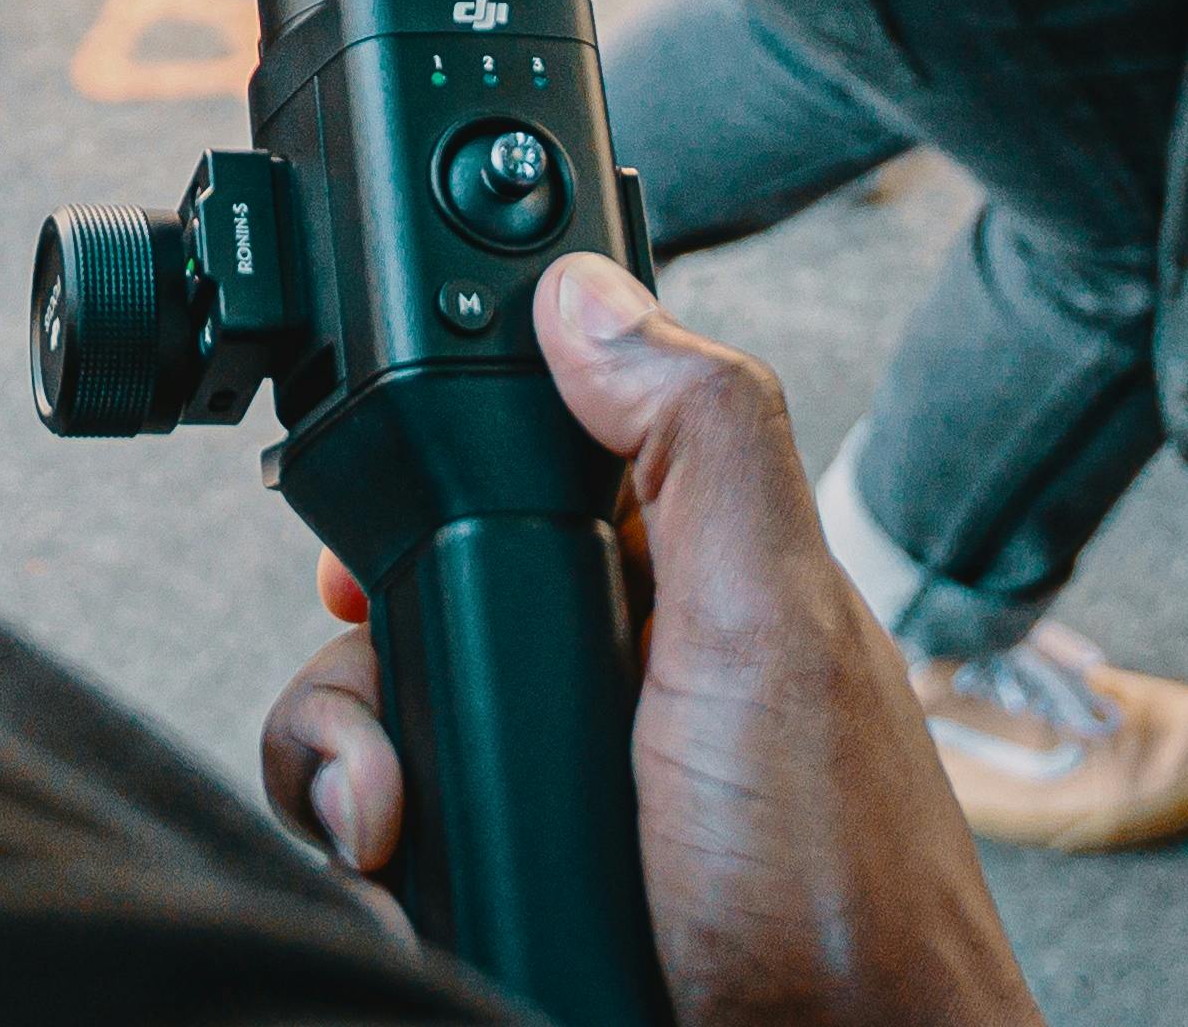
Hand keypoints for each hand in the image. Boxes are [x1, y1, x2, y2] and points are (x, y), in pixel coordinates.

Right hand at [258, 261, 1035, 1026]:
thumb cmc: (842, 895)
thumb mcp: (773, 625)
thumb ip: (697, 439)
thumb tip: (587, 291)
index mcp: (686, 585)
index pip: (514, 471)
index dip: (425, 488)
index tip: (362, 545)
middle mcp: (615, 678)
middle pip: (414, 604)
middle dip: (362, 668)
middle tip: (389, 743)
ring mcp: (560, 789)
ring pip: (379, 726)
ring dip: (345, 774)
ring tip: (391, 838)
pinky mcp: (509, 880)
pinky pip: (378, 841)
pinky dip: (362, 857)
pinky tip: (403, 887)